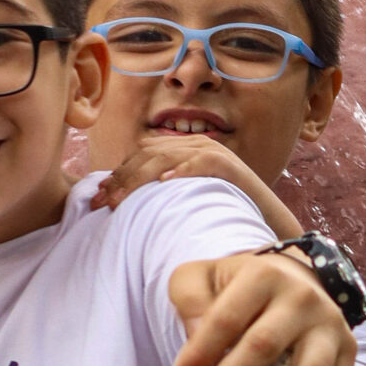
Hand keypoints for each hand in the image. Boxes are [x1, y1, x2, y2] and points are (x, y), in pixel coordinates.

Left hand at [96, 132, 296, 236]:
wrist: (267, 220)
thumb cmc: (222, 214)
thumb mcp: (185, 198)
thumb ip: (162, 190)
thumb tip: (123, 200)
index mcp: (183, 149)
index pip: (141, 154)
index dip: (117, 174)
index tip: (98, 198)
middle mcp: (195, 144)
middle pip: (148, 154)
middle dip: (120, 178)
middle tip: (100, 203)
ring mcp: (213, 152)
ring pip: (166, 158)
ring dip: (138, 179)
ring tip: (120, 200)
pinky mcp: (229, 165)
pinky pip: (201, 163)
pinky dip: (181, 172)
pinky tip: (164, 184)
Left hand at [168, 251, 355, 365]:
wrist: (291, 282)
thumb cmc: (234, 287)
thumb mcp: (201, 278)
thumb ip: (190, 299)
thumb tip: (195, 335)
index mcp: (263, 275)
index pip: (227, 317)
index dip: (202, 350)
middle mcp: (303, 297)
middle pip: (266, 344)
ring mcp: (330, 324)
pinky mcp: (348, 349)